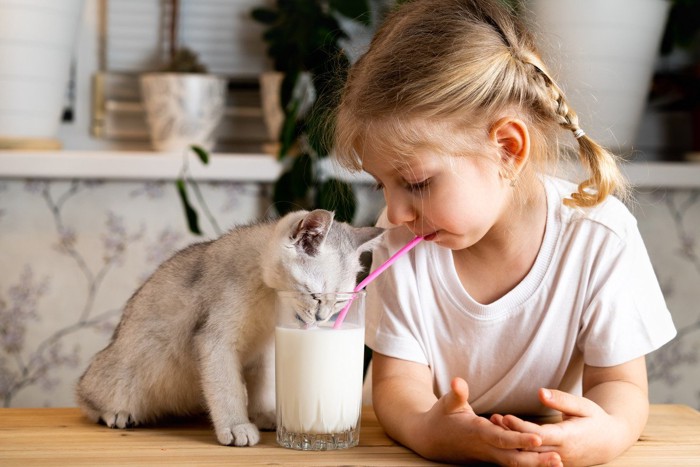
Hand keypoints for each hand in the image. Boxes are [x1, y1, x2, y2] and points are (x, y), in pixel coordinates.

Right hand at [419, 378, 562, 465]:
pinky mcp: (491, 458)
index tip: (539, 438)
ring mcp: (489, 456)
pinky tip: (544, 462)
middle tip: (559, 459)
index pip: (502, 439)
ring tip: (559, 463)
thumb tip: (458, 381)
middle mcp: (485, 448)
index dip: (520, 440)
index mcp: (477, 433)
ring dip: (535, 465)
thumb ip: (456, 394)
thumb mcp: (446, 403)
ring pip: (515, 464)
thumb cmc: (440, 418)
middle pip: (513, 459)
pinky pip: (511, 463)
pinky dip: (527, 464)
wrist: (430, 441)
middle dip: (536, 461)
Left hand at [490, 388, 616, 464]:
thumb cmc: (595, 419)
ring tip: (494, 426)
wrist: (610, 441)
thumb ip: (561, 400)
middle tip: (492, 422)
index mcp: (569, 438)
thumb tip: (540, 392)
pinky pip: (535, 459)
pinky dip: (520, 449)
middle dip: (510, 436)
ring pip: (531, 455)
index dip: (521, 427)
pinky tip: (506, 438)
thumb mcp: (583, 405)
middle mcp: (562, 453)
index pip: (539, 435)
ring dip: (512, 443)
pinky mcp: (555, 464)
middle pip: (531, 447)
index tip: (505, 417)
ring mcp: (558, 461)